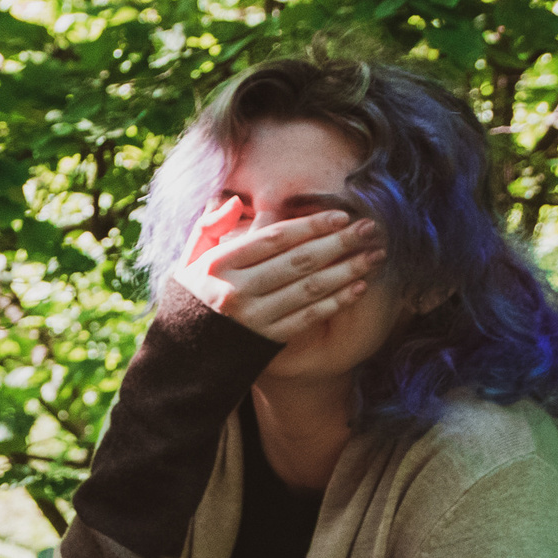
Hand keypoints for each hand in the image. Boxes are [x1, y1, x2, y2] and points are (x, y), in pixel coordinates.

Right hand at [172, 198, 384, 342]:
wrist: (182, 355)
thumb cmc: (190, 298)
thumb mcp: (188, 259)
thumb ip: (208, 227)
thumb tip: (235, 201)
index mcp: (218, 264)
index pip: (273, 238)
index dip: (310, 225)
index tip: (340, 215)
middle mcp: (236, 290)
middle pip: (298, 261)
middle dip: (339, 243)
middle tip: (370, 230)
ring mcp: (254, 318)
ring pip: (310, 289)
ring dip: (347, 270)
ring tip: (374, 256)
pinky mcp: (268, 340)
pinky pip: (309, 317)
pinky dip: (337, 301)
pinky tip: (359, 287)